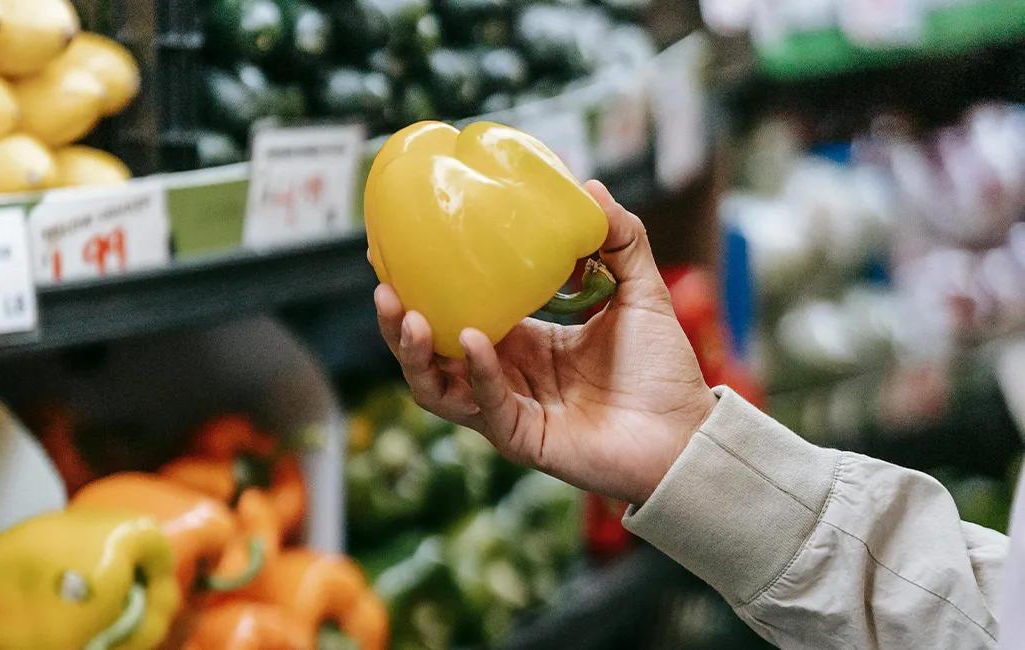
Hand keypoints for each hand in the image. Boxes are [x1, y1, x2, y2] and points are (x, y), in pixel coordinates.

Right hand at [374, 180, 715, 503]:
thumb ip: (620, 240)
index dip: (423, 288)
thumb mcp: (639, 291)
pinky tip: (472, 340)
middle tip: (383, 285)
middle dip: (397, 323)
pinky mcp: (521, 438)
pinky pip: (485, 406)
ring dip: (414, 353)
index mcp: (521, 342)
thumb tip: (590, 185)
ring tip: (406, 315)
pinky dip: (477, 373)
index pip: (455, 314)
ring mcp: (506, 410)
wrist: (688, 432)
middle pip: (429, 354)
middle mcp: (503, 377)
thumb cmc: (662, 371)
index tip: (396, 251)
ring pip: (437, 388)